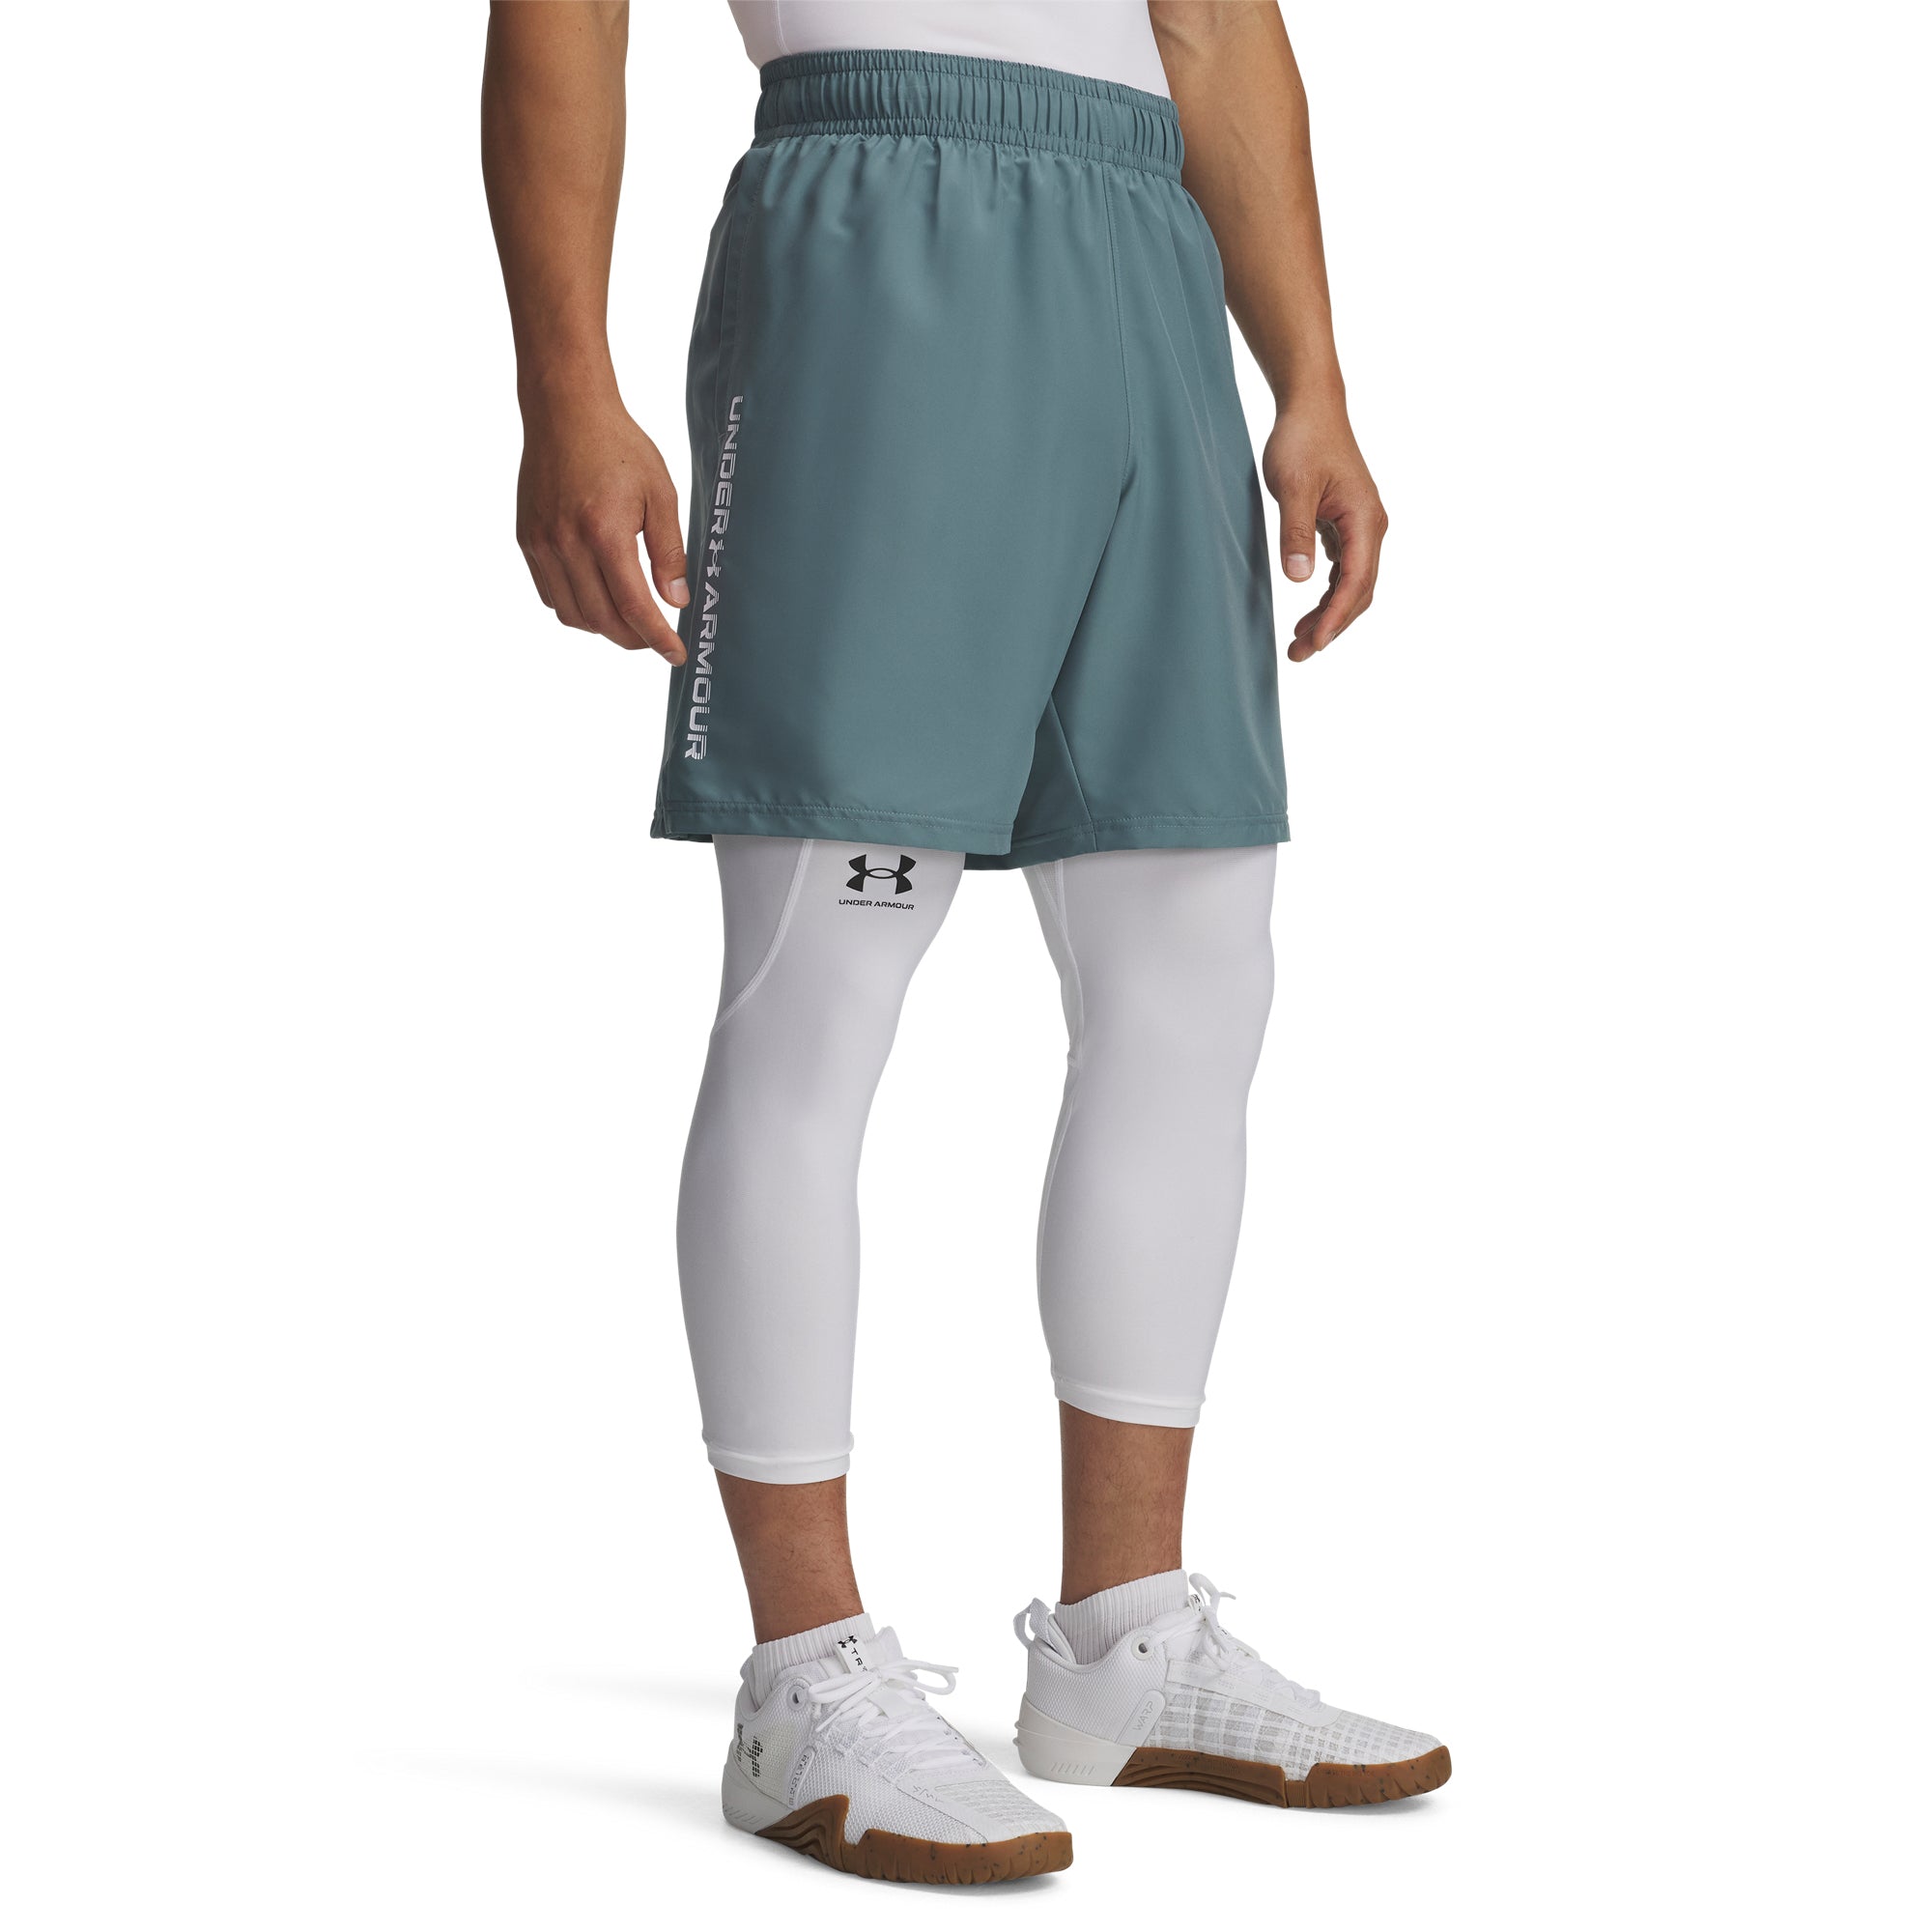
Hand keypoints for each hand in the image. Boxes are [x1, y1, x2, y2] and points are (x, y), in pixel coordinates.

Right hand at [515, 396, 688, 661]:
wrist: (564, 412)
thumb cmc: (618, 447)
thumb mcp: (659, 494)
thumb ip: (669, 551)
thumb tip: (676, 601)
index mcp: (604, 532)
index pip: (633, 607)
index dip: (657, 638)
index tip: (676, 654)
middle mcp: (566, 543)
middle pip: (600, 620)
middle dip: (632, 640)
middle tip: (656, 640)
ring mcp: (541, 544)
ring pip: (572, 615)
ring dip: (603, 628)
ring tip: (628, 619)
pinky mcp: (526, 540)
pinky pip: (551, 594)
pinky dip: (576, 608)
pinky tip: (598, 596)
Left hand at [1261, 402, 1387, 661]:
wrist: (1311, 406)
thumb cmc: (1302, 440)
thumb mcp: (1292, 487)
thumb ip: (1295, 532)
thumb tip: (1299, 579)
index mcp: (1365, 520)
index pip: (1355, 582)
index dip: (1335, 618)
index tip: (1313, 645)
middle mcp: (1371, 527)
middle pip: (1359, 591)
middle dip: (1331, 626)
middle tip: (1297, 654)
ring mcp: (1362, 526)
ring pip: (1352, 583)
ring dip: (1329, 613)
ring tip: (1298, 640)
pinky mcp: (1347, 523)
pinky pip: (1345, 569)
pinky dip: (1329, 593)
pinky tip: (1310, 608)